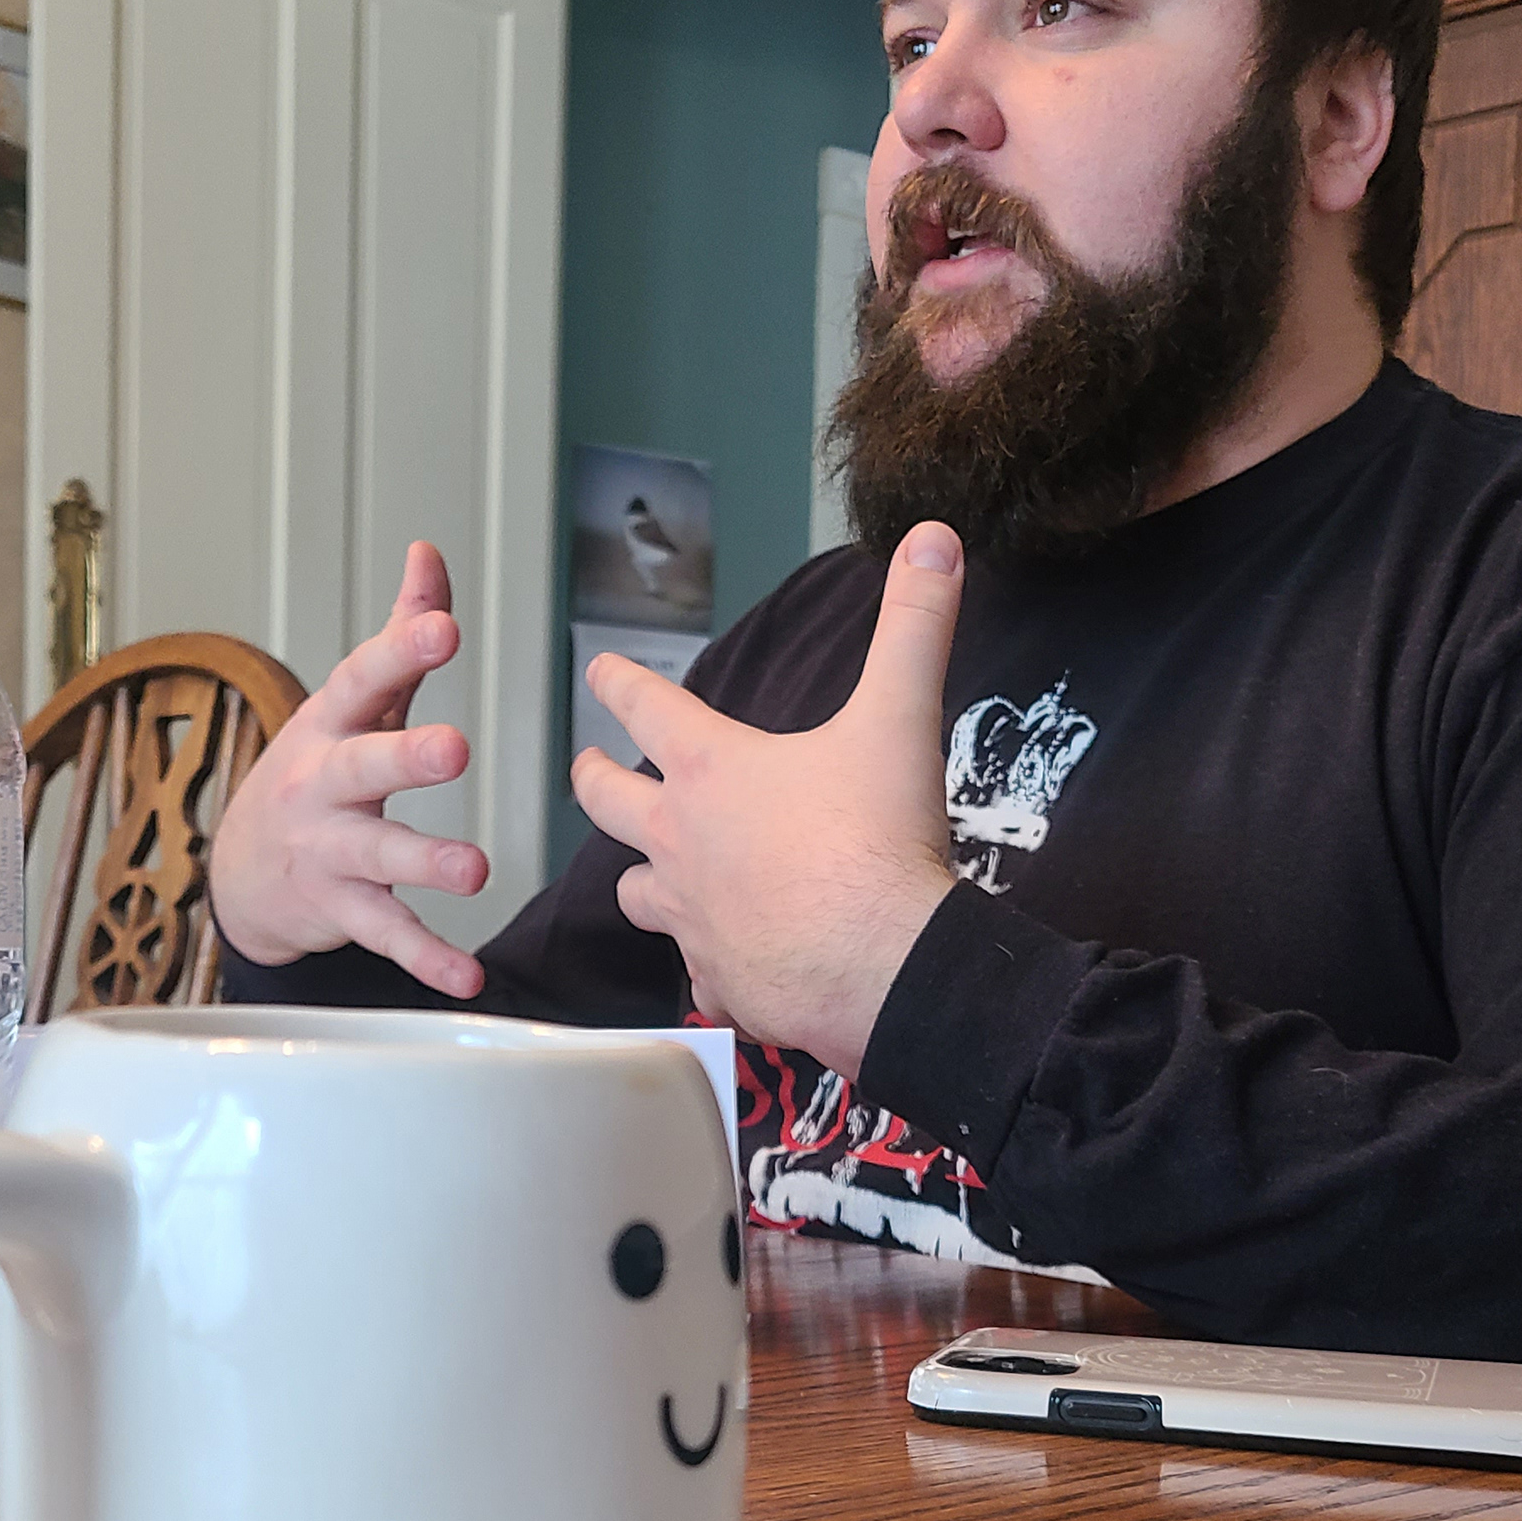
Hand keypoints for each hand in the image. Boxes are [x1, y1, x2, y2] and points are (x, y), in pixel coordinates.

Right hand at [208, 541, 489, 995]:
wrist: (242, 875)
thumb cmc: (315, 776)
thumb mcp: (350, 706)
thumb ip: (399, 636)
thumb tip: (429, 554)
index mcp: (331, 727)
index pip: (364, 679)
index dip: (402, 651)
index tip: (444, 626)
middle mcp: (324, 787)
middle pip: (363, 767)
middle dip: (407, 757)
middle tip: (454, 748)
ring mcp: (329, 853)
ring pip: (378, 856)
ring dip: (426, 862)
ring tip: (475, 870)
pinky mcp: (341, 911)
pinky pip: (387, 934)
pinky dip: (426, 958)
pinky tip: (466, 977)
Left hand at [569, 523, 962, 1075]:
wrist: (884, 965)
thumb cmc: (878, 843)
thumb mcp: (900, 718)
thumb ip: (914, 627)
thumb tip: (934, 541)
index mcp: (713, 771)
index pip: (645, 707)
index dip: (618, 680)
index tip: (599, 670)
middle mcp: (682, 843)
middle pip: (608, 803)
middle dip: (594, 779)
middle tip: (586, 769)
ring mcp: (693, 917)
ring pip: (636, 894)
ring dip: (639, 877)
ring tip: (646, 875)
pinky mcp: (719, 979)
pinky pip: (698, 970)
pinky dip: (707, 961)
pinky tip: (725, 961)